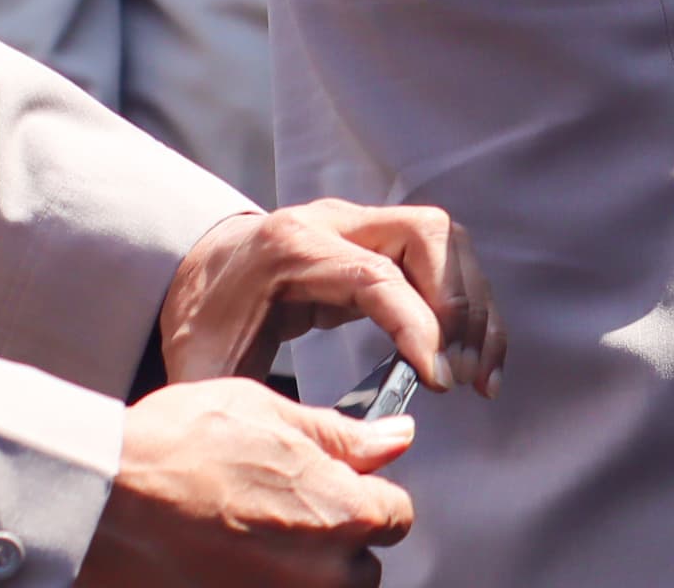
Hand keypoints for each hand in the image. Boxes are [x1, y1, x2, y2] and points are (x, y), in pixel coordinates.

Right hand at [74, 381, 412, 585]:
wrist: (97, 499)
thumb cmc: (173, 449)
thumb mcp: (269, 414)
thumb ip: (342, 436)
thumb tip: (395, 439)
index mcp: (343, 513)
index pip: (396, 516)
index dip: (368, 496)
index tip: (339, 488)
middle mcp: (320, 572)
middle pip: (360, 566)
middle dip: (335, 541)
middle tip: (283, 513)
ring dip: (301, 569)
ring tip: (250, 538)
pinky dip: (257, 581)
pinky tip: (227, 561)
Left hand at [160, 201, 505, 396]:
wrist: (194, 271)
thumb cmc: (202, 322)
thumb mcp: (208, 368)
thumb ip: (251, 404)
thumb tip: (296, 453)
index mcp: (291, 248)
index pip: (376, 275)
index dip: (418, 326)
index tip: (438, 381)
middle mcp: (334, 221)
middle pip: (427, 236)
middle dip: (459, 306)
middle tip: (462, 375)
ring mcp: (363, 223)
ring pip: (447, 242)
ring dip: (474, 305)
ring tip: (479, 373)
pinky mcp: (382, 238)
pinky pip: (443, 258)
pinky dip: (467, 304)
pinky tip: (470, 354)